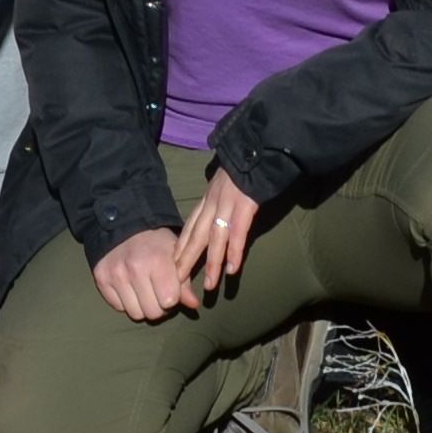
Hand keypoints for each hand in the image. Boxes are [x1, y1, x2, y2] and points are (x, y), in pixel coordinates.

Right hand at [91, 227, 195, 324]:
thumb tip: (194, 305)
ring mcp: (116, 275)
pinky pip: (118, 307)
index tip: (171, 289)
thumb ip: (185, 281)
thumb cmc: (155, 242)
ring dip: (142, 307)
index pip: (169, 301)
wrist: (124, 225)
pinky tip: (130, 288)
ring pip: (135, 314)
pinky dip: (126, 302)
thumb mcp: (175, 254)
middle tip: (158, 294)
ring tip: (145, 292)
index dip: (172, 298)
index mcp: (157, 260)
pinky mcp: (101, 279)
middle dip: (159, 307)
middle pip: (152, 312)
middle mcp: (135, 269)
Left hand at [172, 168, 259, 299]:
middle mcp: (213, 202)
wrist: (259, 147)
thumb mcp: (223, 183)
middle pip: (196, 235)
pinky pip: (238, 233)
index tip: (172, 265)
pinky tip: (232, 269)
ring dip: (212, 263)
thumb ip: (217, 200)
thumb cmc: (245, 166)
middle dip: (186, 259)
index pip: (190, 226)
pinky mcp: (246, 205)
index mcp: (208, 198)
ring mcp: (229, 204)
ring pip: (215, 238)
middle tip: (179, 282)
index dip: (181, 247)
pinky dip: (234, 252)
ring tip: (209, 285)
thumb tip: (215, 216)